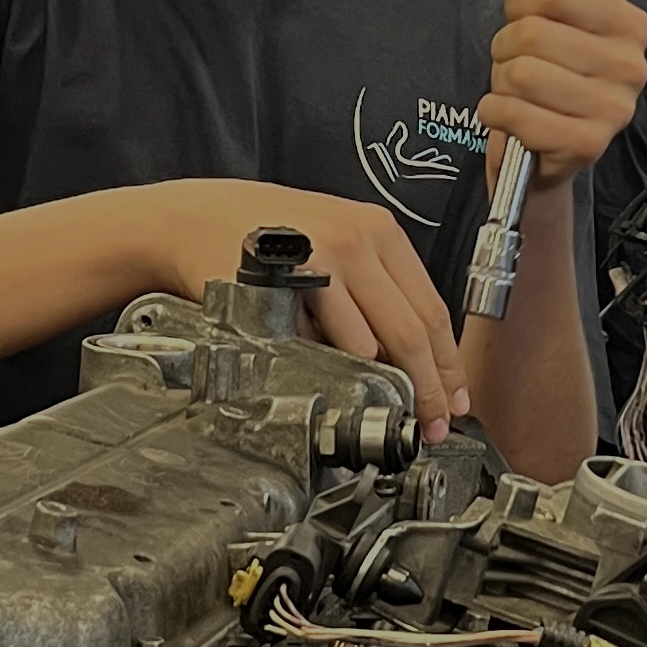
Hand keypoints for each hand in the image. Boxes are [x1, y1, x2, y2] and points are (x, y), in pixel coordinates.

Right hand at [122, 182, 470, 429]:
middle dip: (427, 388)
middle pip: (412, 331)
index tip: (453, 401)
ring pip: (373, 341)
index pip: (432, 309)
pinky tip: (324, 369)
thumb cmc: (260, 237)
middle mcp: (359, 239)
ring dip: (379, 381)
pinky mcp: (290, 280)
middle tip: (429, 424)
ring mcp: (324, 257)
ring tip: (378, 406)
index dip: (447, 365)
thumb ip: (372, 290)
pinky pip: (323, 339)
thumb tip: (412, 357)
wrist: (193, 222)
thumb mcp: (333, 243)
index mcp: (379, 231)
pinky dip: (329, 361)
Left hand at [487, 0, 646, 174]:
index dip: (523, 0)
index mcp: (629, 25)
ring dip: (502, 80)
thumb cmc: (554, 79)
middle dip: (508, 45)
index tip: (524, 14)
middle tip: (516, 58)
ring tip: (517, 87)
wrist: (549, 149)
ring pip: (521, 73)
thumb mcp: (564, 14)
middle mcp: (629, 66)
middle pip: (534, 33)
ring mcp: (611, 109)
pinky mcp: (585, 145)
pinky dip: (496, 111)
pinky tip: (508, 112)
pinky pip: (515, 113)